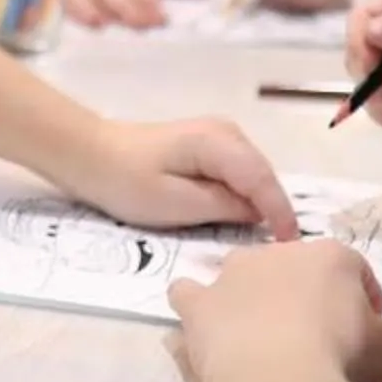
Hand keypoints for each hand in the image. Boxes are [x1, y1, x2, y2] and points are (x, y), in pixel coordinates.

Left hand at [61, 116, 299, 238]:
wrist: (91, 155)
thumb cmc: (128, 182)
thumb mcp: (177, 203)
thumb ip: (223, 207)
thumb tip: (257, 213)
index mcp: (218, 142)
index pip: (262, 179)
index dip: (280, 212)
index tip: (290, 245)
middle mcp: (226, 132)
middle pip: (263, 174)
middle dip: (274, 208)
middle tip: (283, 250)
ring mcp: (218, 136)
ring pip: (253, 174)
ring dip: (261, 202)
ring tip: (268, 239)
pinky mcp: (208, 146)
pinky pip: (238, 172)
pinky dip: (245, 194)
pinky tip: (244, 219)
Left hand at [169, 240, 381, 381]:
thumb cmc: (343, 362)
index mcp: (330, 257)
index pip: (354, 271)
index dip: (363, 303)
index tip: (368, 332)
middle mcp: (276, 255)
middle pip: (296, 273)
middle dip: (306, 300)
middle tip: (318, 342)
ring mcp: (231, 278)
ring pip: (238, 278)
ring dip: (246, 300)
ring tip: (258, 338)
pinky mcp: (198, 308)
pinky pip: (190, 299)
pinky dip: (197, 316)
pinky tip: (200, 339)